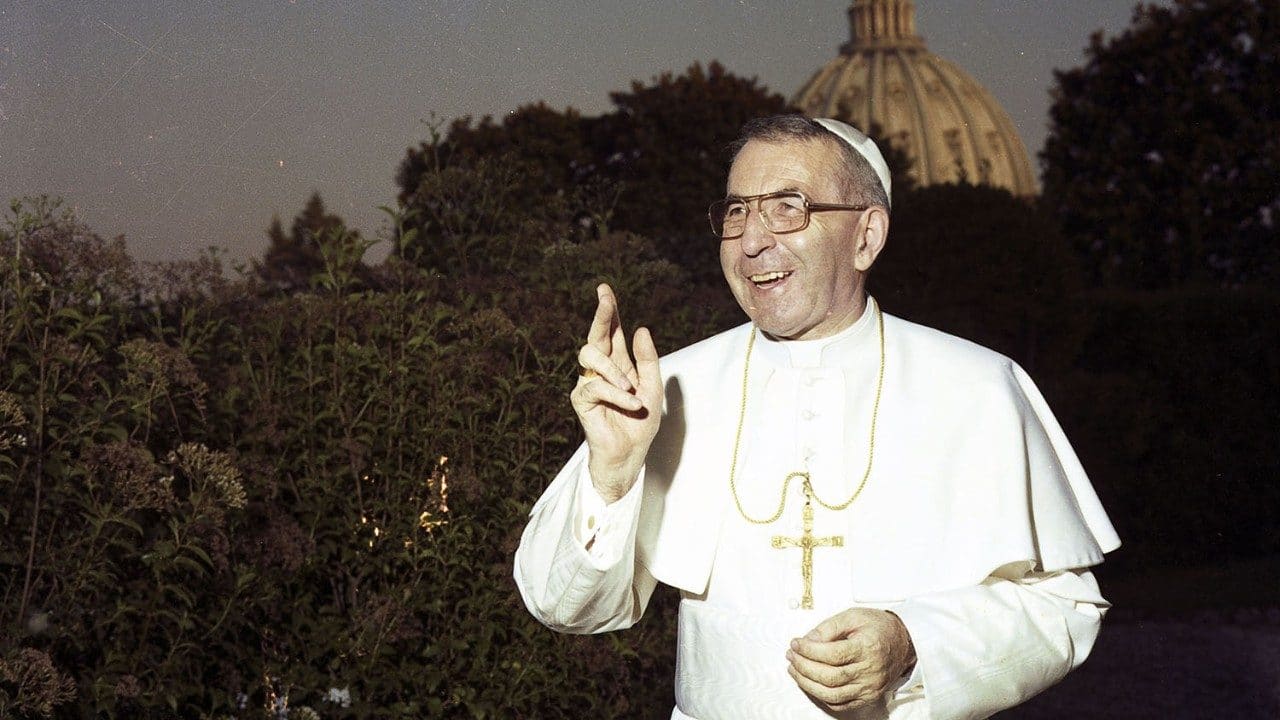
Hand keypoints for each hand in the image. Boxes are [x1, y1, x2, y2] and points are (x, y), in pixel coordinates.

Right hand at [571, 284, 662, 502]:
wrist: (631, 453)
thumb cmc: (641, 422)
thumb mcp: (653, 388)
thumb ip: (648, 360)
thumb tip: (640, 328)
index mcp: (619, 363)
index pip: (612, 332)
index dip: (609, 311)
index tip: (604, 290)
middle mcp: (601, 369)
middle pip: (596, 334)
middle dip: (601, 314)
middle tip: (605, 298)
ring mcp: (589, 382)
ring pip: (592, 355)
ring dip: (614, 370)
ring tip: (631, 389)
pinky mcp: (582, 400)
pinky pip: (596, 386)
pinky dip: (617, 394)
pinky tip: (630, 403)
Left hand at [786, 608, 916, 711]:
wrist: (903, 642)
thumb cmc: (879, 628)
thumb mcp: (853, 616)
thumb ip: (829, 627)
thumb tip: (807, 639)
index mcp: (868, 648)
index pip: (832, 654)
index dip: (809, 650)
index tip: (796, 643)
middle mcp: (871, 671)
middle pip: (830, 677)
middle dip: (804, 667)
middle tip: (792, 655)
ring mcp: (870, 687)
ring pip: (832, 694)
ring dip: (808, 684)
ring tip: (795, 670)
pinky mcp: (868, 697)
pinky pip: (840, 704)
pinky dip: (821, 697)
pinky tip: (810, 684)